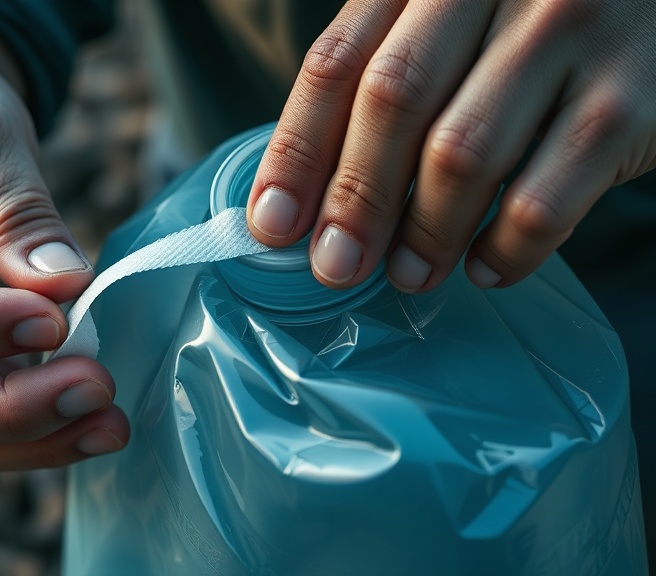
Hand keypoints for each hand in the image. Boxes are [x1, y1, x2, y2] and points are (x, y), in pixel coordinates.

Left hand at [248, 0, 655, 291]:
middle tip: (334, 265)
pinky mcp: (632, 99)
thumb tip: (306, 197)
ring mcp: (569, 33)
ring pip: (463, 155)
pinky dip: (505, 249)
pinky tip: (485, 269)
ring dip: (423, 233)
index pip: (338, 63)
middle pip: (394, 102)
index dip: (296, 151)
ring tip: (406, 276)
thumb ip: (385, 76)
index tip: (271, 225)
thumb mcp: (450, 21)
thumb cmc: (530, 22)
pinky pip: (545, 198)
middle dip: (352, 198)